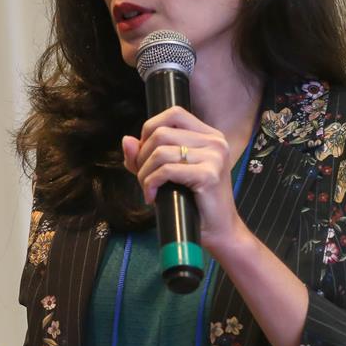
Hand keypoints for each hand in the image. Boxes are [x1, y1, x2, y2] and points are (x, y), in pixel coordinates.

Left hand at [121, 107, 246, 253]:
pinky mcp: (209, 175)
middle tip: (143, 178)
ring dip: (144, 173)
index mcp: (209, 135)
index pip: (173, 113)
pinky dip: (150, 183)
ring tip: (148, 189)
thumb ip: (146, 156)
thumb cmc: (193, 202)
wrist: (218, 231)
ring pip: (160, 151)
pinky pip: (166, 170)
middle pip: (161, 133)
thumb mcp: (167, 174)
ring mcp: (214, 157)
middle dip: (142, 157)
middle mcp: (215, 141)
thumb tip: (127, 140)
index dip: (150, 130)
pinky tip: (152, 197)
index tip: (145, 155)